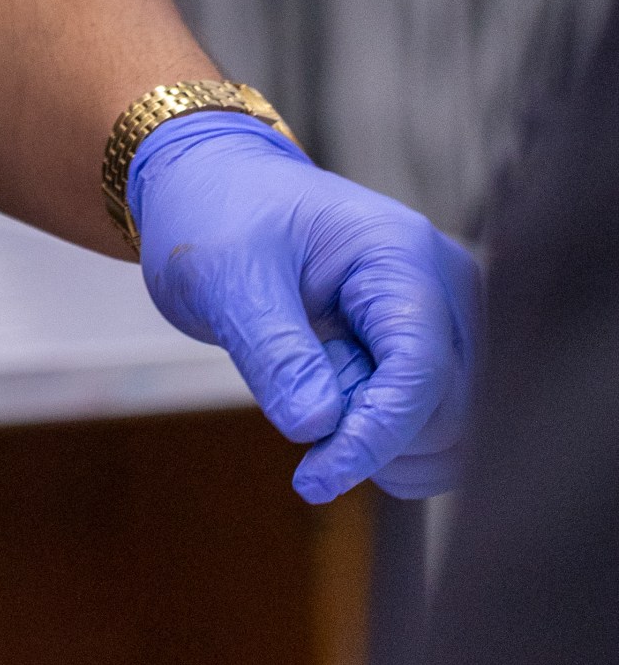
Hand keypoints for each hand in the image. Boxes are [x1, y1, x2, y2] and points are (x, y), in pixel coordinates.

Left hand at [131, 114, 480, 502]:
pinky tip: (329, 400)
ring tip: (308, 379)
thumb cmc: (217, 214)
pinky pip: (431, 426)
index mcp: (400, 253)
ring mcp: (445, 317)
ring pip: (449, 432)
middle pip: (447, 412)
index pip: (420, 372)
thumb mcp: (225, 275)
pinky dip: (384, 438)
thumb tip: (318, 427)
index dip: (375, 437)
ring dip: (379, 440)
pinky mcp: (430, 347)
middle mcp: (444, 285)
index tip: (312, 478)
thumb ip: (273, 351)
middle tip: (289, 392)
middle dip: (370, 433)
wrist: (216, 187)